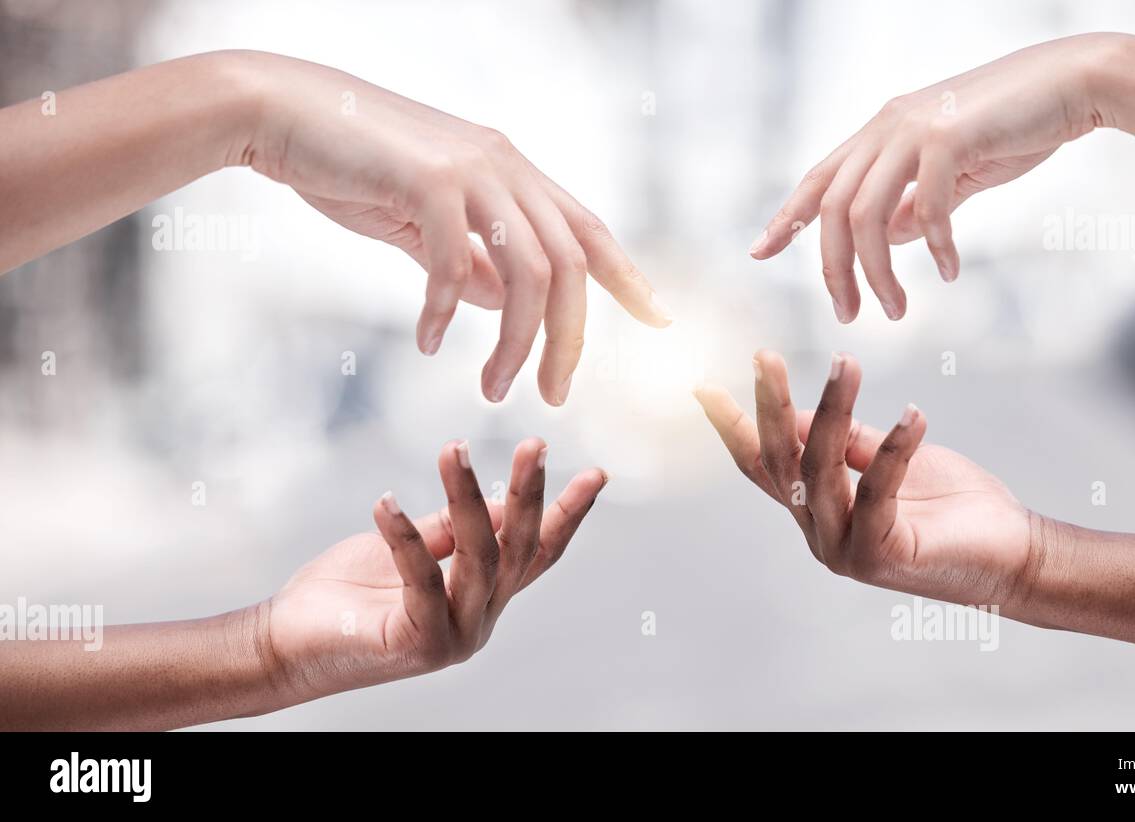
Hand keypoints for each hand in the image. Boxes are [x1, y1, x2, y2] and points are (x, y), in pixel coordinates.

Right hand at [232, 51, 671, 404]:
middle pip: (571, 266)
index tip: (660, 321)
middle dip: (569, 340)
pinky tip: (428, 344)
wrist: (281, 110)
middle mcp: (506, 166)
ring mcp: (472, 169)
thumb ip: (471, 261)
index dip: (629, 279)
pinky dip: (445, 312)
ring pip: (529, 271)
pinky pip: (455, 264)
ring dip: (516, 342)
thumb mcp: (425, 221)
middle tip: (554, 395)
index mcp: (514, 173)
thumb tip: (504, 304)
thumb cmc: (352, 165)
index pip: (590, 232)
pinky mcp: (428, 181)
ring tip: (494, 389)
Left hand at [261, 438, 606, 701]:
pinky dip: (404, 535)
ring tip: (452, 449)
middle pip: (518, 549)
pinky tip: (385, 501)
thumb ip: (449, 528)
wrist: (286, 645)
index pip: (537, 552)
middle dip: (530, 493)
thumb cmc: (347, 593)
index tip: (597, 474)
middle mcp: (480, 617)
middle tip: (535, 445)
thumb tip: (496, 500)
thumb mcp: (407, 546)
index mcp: (483, 594)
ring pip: (478, 557)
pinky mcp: (420, 645)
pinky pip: (422, 578)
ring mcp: (455, 636)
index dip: (568, 513)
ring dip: (466, 497)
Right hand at [694, 350, 1034, 606]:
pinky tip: (913, 414)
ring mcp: (843, 550)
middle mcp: (819, 531)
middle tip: (765, 357)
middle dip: (770, 405)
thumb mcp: (891, 458)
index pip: (762, 465)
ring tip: (848, 361)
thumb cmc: (952, 505)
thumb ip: (848, 439)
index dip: (732, 427)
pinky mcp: (879, 557)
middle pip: (782, 462)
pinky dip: (894, 449)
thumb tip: (799, 409)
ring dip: (834, 410)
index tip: (703, 387)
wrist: (1011, 558)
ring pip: (823, 470)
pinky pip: (877, 491)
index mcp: (816, 508)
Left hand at [749, 33, 1116, 321]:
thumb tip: (888, 239)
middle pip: (834, 209)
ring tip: (894, 310)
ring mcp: (915, 129)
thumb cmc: (1013, 127)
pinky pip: (928, 208)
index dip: (787, 217)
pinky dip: (936, 247)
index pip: (817, 179)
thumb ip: (915, 204)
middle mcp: (886, 127)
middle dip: (834, 270)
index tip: (760, 253)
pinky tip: (951, 272)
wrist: (1071, 82)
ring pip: (868, 215)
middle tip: (849, 314)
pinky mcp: (950, 138)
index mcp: (879, 132)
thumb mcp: (952, 173)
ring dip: (878, 272)